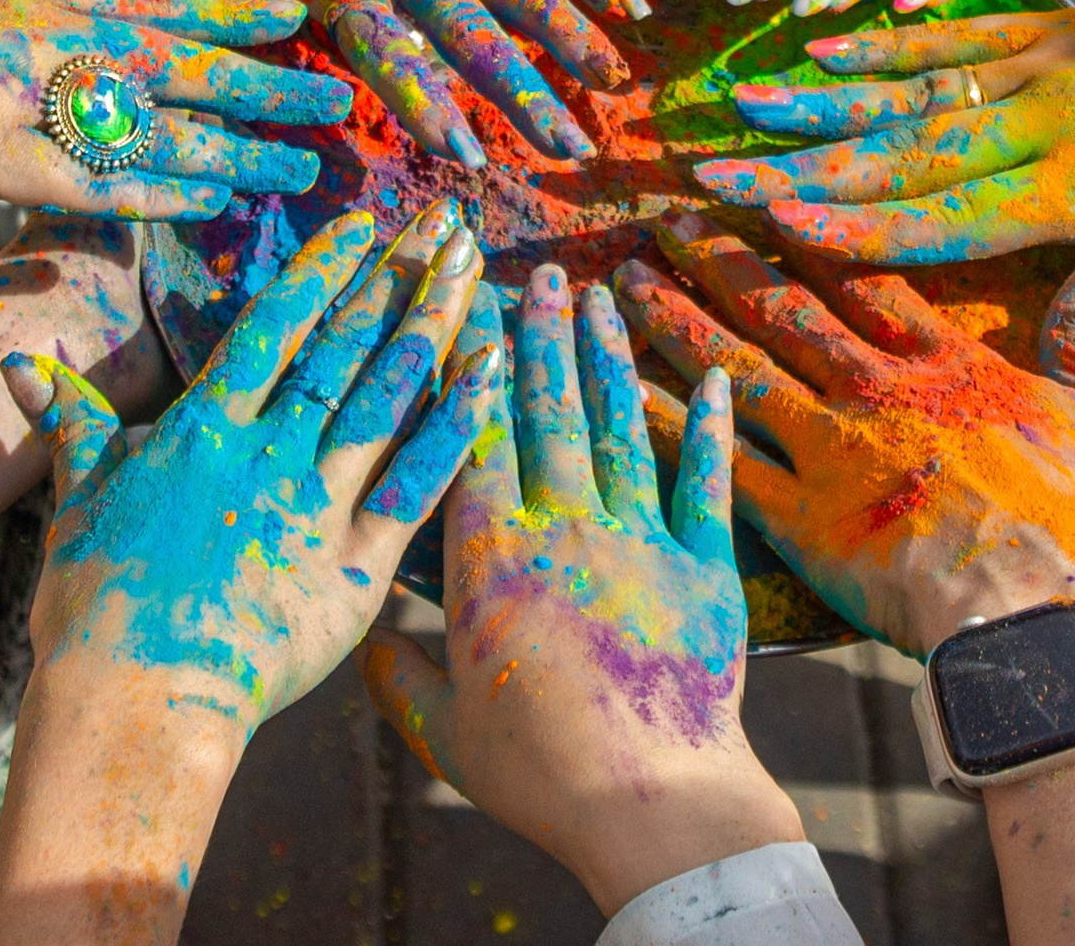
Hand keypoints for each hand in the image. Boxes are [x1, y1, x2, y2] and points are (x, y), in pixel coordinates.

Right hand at [0, 0, 353, 218]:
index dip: (226, 13)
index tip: (289, 18)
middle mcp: (43, 33)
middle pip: (182, 55)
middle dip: (264, 79)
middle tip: (340, 93)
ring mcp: (21, 94)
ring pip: (159, 121)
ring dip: (236, 145)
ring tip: (307, 164)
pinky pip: (93, 180)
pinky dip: (157, 191)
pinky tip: (213, 201)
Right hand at [5, 201, 494, 727]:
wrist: (137, 700)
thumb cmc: (95, 609)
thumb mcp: (77, 498)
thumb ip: (70, 420)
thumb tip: (26, 362)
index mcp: (204, 429)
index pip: (273, 326)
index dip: (320, 270)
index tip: (363, 223)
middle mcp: (268, 450)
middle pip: (345, 345)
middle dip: (397, 276)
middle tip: (446, 220)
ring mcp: (317, 501)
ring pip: (389, 393)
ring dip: (434, 323)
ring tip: (475, 267)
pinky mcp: (357, 562)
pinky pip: (421, 479)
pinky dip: (458, 422)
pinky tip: (493, 372)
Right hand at [358, 265, 800, 914]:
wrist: (652, 802)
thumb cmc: (539, 773)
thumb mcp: (444, 729)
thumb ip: (400, 675)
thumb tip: (365, 642)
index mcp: (491, 557)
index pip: (473, 438)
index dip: (467, 368)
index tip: (463, 307)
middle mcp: (563, 526)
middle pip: (546, 409)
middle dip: (538, 334)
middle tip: (537, 272)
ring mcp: (639, 537)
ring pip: (618, 424)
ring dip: (608, 356)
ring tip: (602, 297)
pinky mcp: (703, 565)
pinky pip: (704, 479)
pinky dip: (707, 426)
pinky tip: (708, 378)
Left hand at [611, 212, 1074, 655]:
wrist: (1047, 623)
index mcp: (946, 367)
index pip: (867, 279)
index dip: (811, 230)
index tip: (762, 194)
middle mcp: (876, 393)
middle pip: (783, 308)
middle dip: (719, 258)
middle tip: (662, 217)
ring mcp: (831, 453)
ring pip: (735, 367)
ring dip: (673, 321)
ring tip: (620, 281)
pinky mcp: (798, 521)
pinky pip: (713, 463)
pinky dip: (665, 424)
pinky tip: (616, 391)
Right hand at [689, 1, 1074, 375]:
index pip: (958, 214)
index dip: (866, 226)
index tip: (780, 232)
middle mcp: (1053, 120)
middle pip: (910, 151)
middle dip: (807, 169)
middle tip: (715, 180)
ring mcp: (1046, 65)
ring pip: (913, 89)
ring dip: (820, 102)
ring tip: (737, 110)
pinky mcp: (1052, 28)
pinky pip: (950, 38)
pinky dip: (879, 45)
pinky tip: (814, 50)